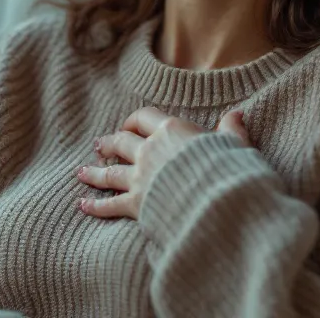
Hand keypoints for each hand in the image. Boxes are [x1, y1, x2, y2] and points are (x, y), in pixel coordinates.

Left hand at [77, 106, 251, 219]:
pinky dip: (95, 205)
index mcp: (172, 131)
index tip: (129, 125)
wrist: (220, 203)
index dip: (134, 120)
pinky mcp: (137, 204)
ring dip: (94, 171)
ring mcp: (141, 178)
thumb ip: (232, 131)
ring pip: (110, 171)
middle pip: (121, 142)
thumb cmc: (230, 171)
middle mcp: (150, 151)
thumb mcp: (235, 146)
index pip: (145, 117)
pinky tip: (82, 205)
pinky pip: (111, 204)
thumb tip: (237, 115)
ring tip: (82, 171)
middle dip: (109, 143)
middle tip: (99, 145)